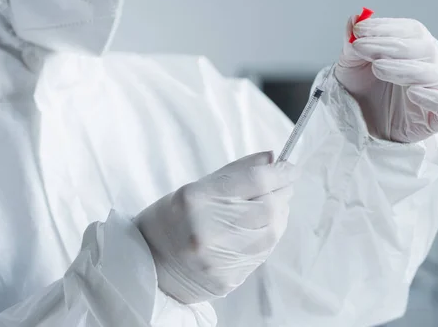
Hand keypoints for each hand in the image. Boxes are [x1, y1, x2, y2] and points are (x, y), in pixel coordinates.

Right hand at [134, 152, 296, 303]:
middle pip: (268, 207)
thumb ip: (235, 172)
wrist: (148, 266)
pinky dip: (270, 235)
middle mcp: (207, 230)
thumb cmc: (170, 221)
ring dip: (280, 215)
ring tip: (273, 205)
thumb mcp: (193, 188)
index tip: (289, 167)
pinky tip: (263, 227)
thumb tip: (271, 158)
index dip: (280, 172)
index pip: (254, 181)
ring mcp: (218, 258)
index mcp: (195, 199)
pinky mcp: (228, 279)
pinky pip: (262, 253)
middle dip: (282, 193)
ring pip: (272, 232)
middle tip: (284, 185)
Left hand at [335, 17, 437, 142]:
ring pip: (435, 74)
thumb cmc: (363, 93)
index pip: (410, 30)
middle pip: (424, 48)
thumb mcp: (351, 67)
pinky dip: (434, 99)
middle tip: (362, 47)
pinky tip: (413, 93)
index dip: (385, 27)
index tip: (360, 30)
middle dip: (390, 46)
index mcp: (415, 48)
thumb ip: (353, 44)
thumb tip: (355, 18)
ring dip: (405, 68)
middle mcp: (431, 65)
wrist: (362, 126)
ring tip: (378, 68)